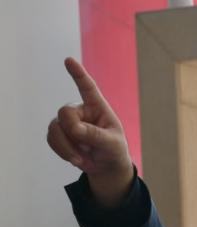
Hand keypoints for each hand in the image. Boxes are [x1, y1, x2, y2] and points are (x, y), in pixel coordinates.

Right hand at [47, 57, 133, 206]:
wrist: (106, 166)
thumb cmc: (114, 150)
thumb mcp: (112, 144)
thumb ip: (96, 136)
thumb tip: (75, 130)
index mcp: (97, 107)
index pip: (87, 87)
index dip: (78, 74)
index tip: (69, 60)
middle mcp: (80, 111)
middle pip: (65, 113)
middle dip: (72, 132)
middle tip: (86, 147)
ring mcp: (67, 122)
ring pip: (55, 128)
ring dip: (67, 147)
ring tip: (81, 159)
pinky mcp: (59, 133)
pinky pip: (51, 139)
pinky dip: (62, 152)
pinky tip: (76, 159)